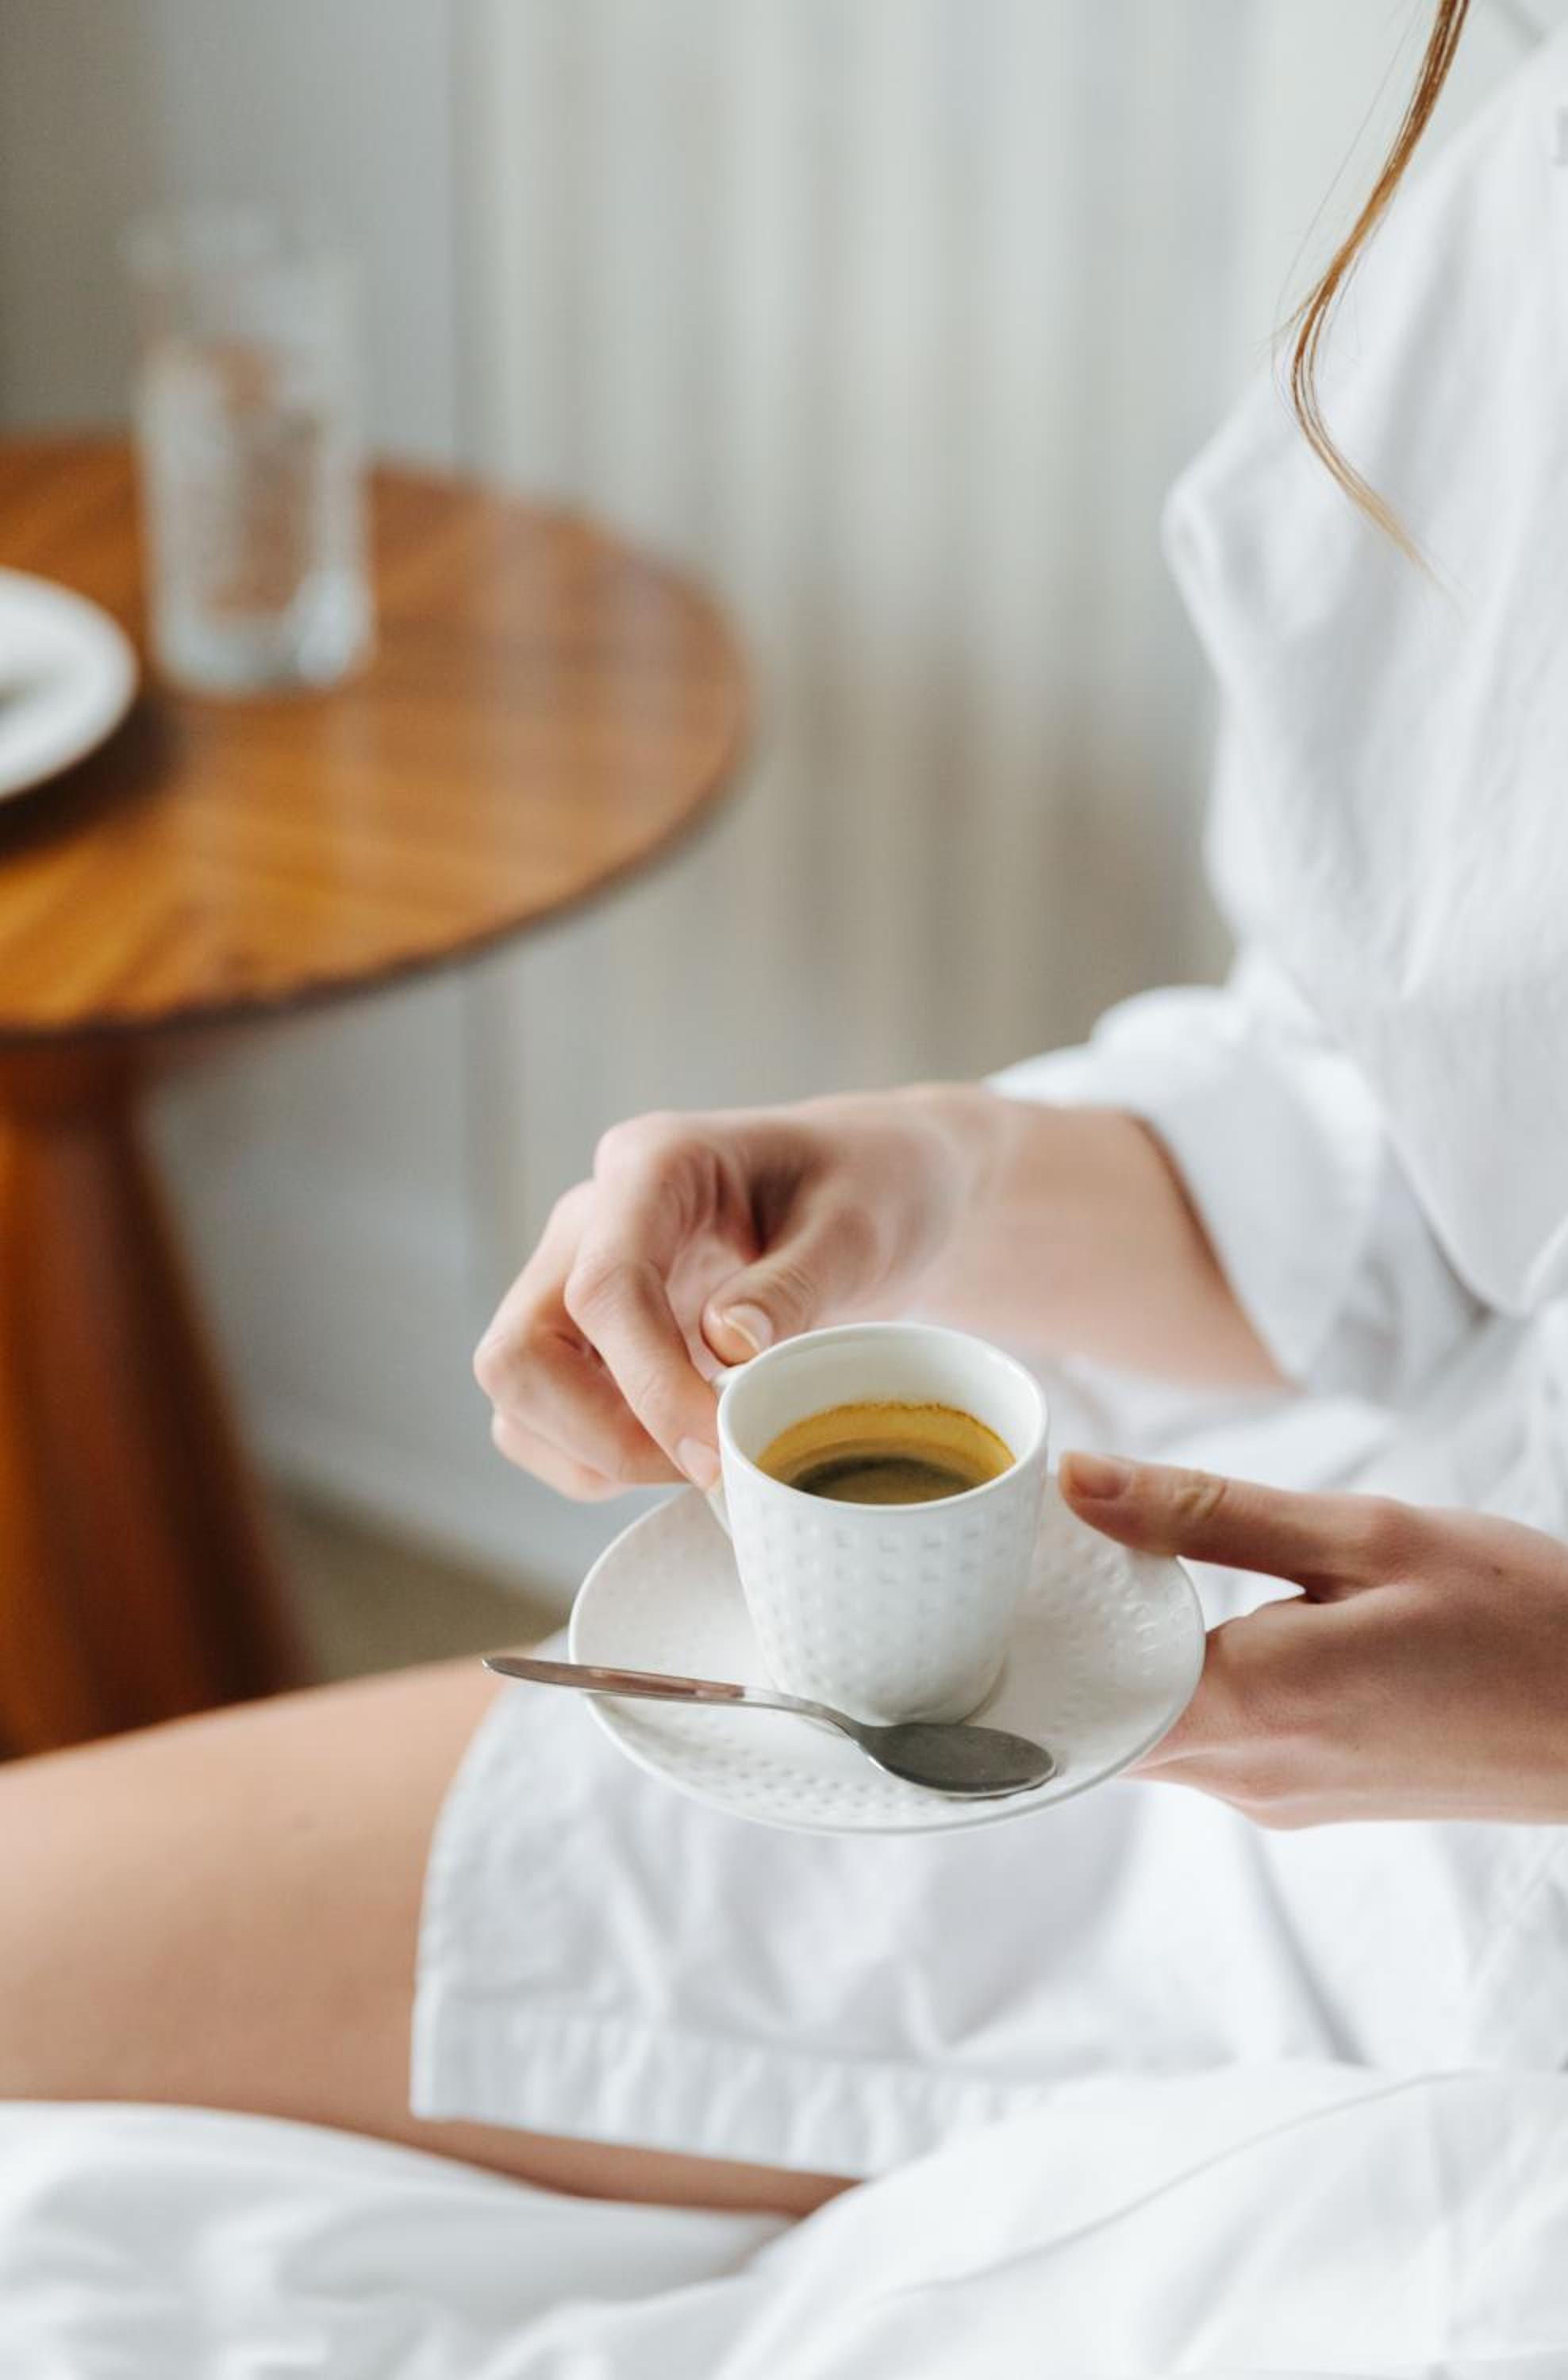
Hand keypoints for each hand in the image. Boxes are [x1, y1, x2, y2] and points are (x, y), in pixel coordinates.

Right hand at [475, 1088, 988, 1498]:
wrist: (872, 1192)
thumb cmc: (868, 1193)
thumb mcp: (859, 1227)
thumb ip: (793, 1283)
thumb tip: (726, 1345)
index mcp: (653, 1166)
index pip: (605, 1286)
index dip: (651, 1386)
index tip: (720, 1450)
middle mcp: (590, 1220)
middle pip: (520, 1352)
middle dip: (603, 1435)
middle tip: (710, 1467)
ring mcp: (573, 1278)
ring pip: (518, 1398)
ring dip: (598, 1456)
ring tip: (710, 1458)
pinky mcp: (582, 1337)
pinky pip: (544, 1422)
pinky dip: (601, 1461)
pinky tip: (688, 1448)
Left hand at [1058, 1452, 1567, 1825]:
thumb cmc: (1520, 1616)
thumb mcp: (1365, 1535)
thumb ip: (1206, 1515)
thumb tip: (1078, 1484)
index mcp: (1257, 1708)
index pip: (1076, 1707)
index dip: (1022, 1643)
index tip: (998, 1576)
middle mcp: (1254, 1777)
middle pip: (1101, 1722)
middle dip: (1062, 1644)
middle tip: (1035, 1556)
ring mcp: (1280, 1800)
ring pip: (1151, 1734)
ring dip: (1124, 1663)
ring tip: (1105, 1571)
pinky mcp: (1308, 1798)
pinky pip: (1206, 1743)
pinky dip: (1179, 1686)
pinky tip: (1185, 1621)